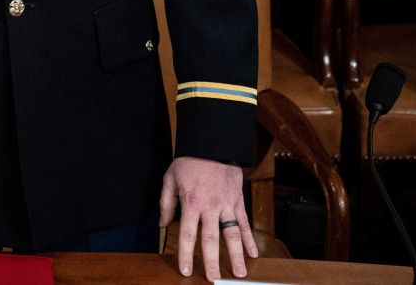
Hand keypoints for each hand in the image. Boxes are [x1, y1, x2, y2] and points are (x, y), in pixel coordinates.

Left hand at [159, 156, 256, 278]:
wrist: (212, 144)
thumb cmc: (189, 161)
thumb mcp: (170, 178)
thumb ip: (166, 203)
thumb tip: (162, 225)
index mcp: (191, 202)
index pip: (188, 234)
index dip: (186, 254)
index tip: (186, 270)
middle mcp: (210, 207)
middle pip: (211, 239)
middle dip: (212, 261)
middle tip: (214, 279)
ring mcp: (227, 205)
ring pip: (232, 234)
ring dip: (237, 255)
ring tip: (239, 273)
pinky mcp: (238, 201)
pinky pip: (245, 223)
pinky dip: (250, 239)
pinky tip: (253, 253)